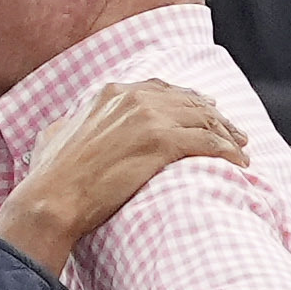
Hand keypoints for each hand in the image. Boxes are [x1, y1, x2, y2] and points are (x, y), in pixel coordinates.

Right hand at [0, 79, 246, 275]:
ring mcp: (150, 118)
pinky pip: (209, 143)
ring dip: (228, 135)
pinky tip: (239, 164)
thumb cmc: (48, 178)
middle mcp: (133, 98)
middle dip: (215, 116)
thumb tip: (66, 125)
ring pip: (205, 119)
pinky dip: (229, 152)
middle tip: (234, 132)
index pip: (161, 89)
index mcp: (110, 94)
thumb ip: (67, 124)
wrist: (53, 200)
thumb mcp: (52, 137)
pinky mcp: (163, 143)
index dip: (186, 101)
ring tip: (242, 150)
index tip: (202, 111)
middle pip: (189, 101)